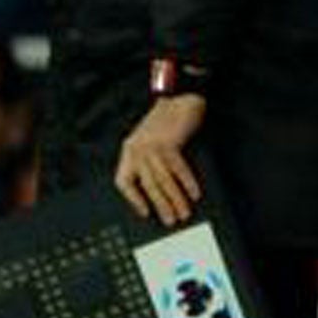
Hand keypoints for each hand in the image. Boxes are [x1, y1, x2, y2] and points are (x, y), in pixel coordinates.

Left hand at [116, 94, 205, 225]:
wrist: (180, 97)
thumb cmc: (167, 119)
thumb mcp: (149, 140)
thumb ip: (149, 160)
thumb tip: (160, 189)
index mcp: (130, 150)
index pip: (123, 181)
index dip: (133, 199)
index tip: (144, 212)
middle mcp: (137, 150)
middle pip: (148, 185)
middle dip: (161, 205)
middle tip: (170, 220)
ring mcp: (152, 147)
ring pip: (163, 181)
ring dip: (175, 199)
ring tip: (184, 212)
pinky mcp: (168, 144)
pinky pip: (178, 170)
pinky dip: (188, 183)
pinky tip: (194, 193)